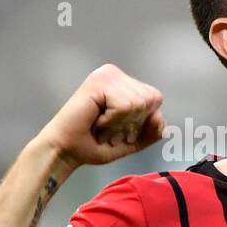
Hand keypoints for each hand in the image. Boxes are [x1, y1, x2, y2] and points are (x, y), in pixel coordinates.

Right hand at [37, 64, 165, 168]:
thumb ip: (153, 130)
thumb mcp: (134, 140)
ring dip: (119, 124)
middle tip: (108, 129)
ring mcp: (107, 74)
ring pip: (138, 104)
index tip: (117, 129)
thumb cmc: (94, 144)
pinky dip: (112, 122)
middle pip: (150, 99)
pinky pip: (124, 106)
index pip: (155, 99)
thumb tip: (159, 115)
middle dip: (131, 123)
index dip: (141, 122)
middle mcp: (116, 74)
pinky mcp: (99, 81)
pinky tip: (96, 121)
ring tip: (101, 126)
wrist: (66, 151)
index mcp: (125, 83)